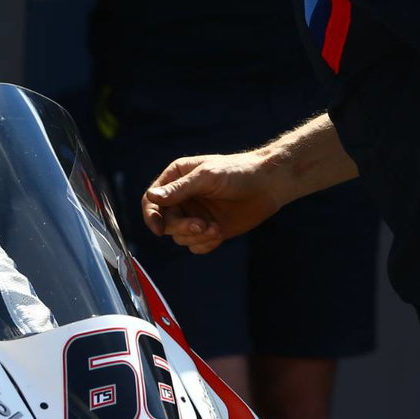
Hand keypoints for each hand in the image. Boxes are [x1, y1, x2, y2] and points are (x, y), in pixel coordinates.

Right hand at [142, 151, 280, 254]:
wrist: (269, 185)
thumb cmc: (238, 172)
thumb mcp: (207, 176)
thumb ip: (180, 189)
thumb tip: (152, 197)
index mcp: (176, 179)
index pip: (152, 201)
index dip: (151, 216)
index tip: (158, 229)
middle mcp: (182, 198)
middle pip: (165, 221)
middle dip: (182, 227)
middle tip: (201, 226)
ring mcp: (195, 215)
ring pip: (179, 237)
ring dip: (196, 237)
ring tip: (216, 229)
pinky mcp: (208, 230)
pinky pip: (195, 246)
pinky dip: (205, 244)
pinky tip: (219, 234)